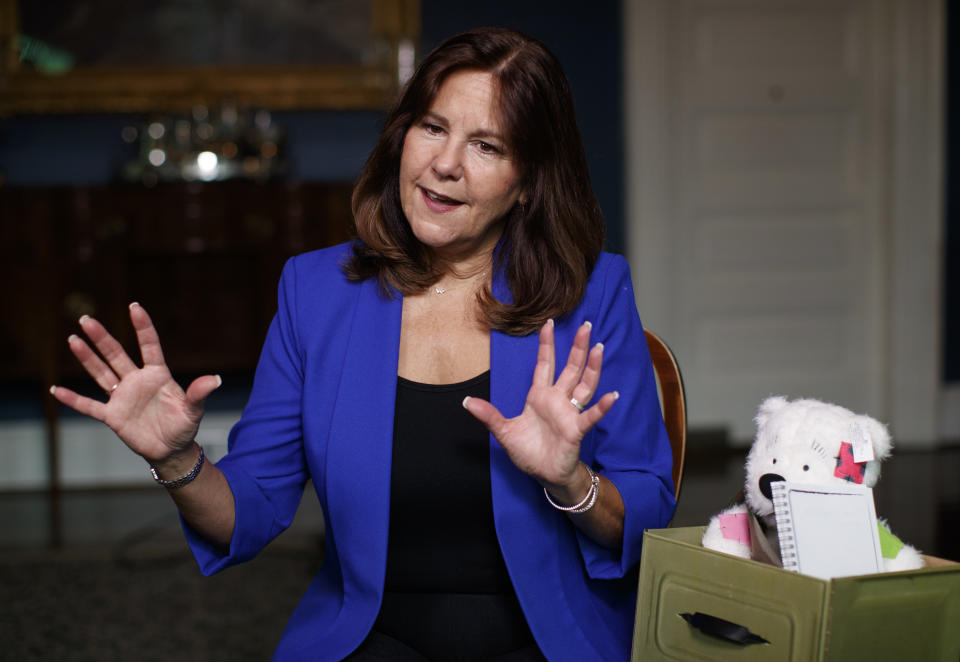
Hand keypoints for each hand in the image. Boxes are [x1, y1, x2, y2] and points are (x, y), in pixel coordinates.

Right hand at [49, 303, 221, 464]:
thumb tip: (216, 379)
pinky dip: (73, 399)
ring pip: (101, 373)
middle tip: (86, 319)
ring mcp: (123, 397)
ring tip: (73, 339)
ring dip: (87, 358)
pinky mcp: (112, 416)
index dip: (142, 326)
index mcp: (158, 375)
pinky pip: (89, 406)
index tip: (133, 305)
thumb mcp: (193, 410)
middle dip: (102, 337)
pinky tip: (56, 390)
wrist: (171, 449)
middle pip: (116, 355)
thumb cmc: (183, 426)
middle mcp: (137, 381)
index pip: (149, 346)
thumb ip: (199, 393)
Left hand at [463, 319, 617, 493]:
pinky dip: (601, 407)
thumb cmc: (528, 452)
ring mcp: (569, 414)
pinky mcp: (576, 430)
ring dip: (592, 368)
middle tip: (587, 326)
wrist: (543, 475)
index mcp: (539, 397)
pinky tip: (611, 396)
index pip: (544, 365)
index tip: (548, 324)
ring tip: (599, 349)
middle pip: (570, 369)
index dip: (546, 345)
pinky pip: (590, 416)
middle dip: (578, 348)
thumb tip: (466, 401)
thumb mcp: (504, 432)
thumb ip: (488, 415)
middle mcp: (557, 400)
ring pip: (584, 385)